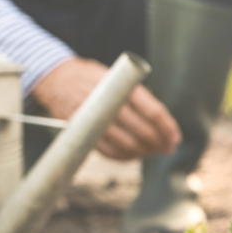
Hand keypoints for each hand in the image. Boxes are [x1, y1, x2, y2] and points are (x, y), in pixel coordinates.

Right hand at [31, 57, 179, 160]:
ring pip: (127, 144)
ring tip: (154, 152)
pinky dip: (124, 157)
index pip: (153, 112)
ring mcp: (94, 119)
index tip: (175, 138)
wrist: (55, 78)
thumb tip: (162, 122)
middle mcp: (108, 103)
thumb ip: (137, 95)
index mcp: (121, 87)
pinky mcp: (82, 131)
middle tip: (169, 148)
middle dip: (160, 143)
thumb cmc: (92, 77)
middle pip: (143, 131)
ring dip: (145, 152)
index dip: (168, 128)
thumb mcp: (117, 76)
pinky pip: (107, 151)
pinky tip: (134, 155)